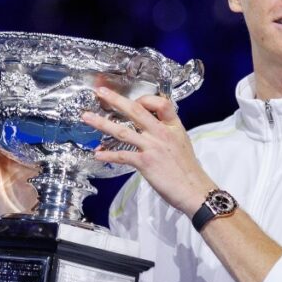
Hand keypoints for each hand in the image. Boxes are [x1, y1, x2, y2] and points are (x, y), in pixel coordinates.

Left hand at [81, 87, 212, 215]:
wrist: (194, 190)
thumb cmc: (188, 169)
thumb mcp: (182, 142)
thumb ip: (167, 131)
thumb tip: (151, 127)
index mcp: (173, 126)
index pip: (160, 102)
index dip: (145, 98)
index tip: (133, 100)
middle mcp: (161, 133)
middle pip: (135, 111)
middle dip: (116, 100)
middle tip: (101, 92)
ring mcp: (152, 147)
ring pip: (122, 131)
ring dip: (102, 123)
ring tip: (87, 117)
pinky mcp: (145, 163)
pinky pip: (122, 156)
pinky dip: (108, 155)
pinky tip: (98, 154)